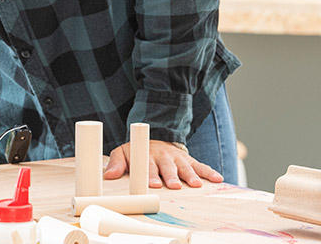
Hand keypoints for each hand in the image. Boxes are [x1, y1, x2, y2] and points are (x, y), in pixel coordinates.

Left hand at [104, 139, 222, 188]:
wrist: (155, 139)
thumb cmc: (139, 152)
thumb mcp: (124, 153)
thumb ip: (117, 164)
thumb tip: (108, 175)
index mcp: (147, 156)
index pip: (149, 167)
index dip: (151, 175)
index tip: (154, 184)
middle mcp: (164, 157)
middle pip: (168, 168)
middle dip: (171, 177)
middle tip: (174, 185)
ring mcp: (178, 158)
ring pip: (185, 167)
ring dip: (191, 176)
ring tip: (196, 185)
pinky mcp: (190, 160)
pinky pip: (201, 166)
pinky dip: (209, 172)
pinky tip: (218, 179)